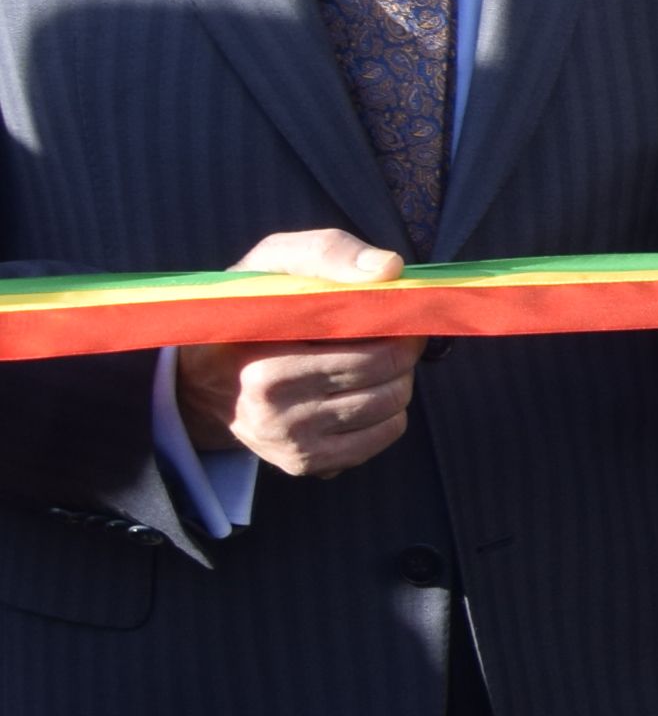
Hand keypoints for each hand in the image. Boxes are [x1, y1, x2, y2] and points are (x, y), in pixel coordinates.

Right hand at [172, 231, 421, 478]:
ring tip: (371, 360)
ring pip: (393, 407)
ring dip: (397, 379)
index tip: (394, 308)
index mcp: (263, 362)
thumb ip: (326, 253)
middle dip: (402, 349)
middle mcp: (273, 410)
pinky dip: (387, 412)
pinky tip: (359, 392)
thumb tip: (389, 269)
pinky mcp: (305, 463)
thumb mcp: (270, 263)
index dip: (395, 324)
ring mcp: (289, 441)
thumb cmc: (247, 307)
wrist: (197, 379)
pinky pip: (383, 436)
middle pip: (387, 376)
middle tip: (391, 332)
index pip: (369, 349)